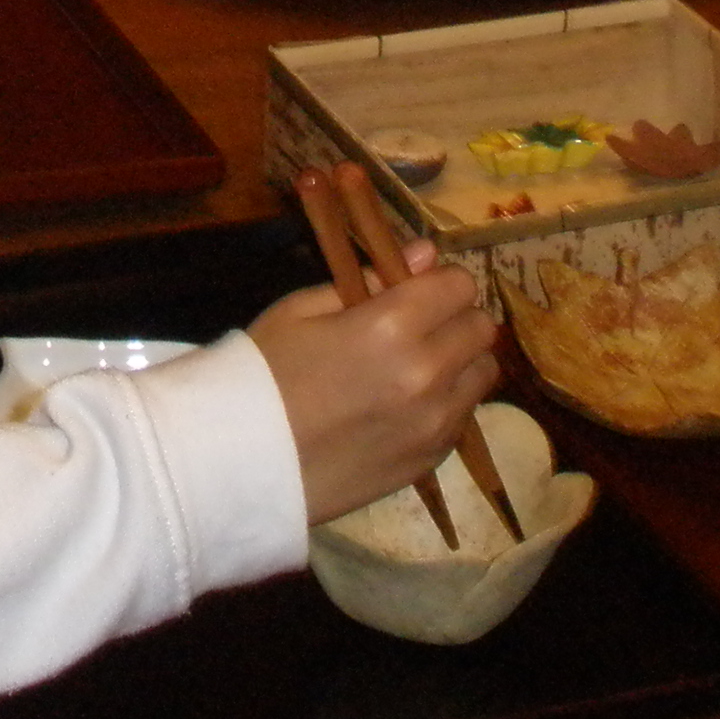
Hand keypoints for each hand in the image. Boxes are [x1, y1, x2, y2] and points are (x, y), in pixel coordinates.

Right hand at [247, 250, 498, 523]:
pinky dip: (447, 405)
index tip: (416, 291)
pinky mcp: (430, 461)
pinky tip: (404, 408)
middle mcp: (427, 374)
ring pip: (482, 375)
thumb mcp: (300, 311)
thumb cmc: (259, 375)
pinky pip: (463, 418)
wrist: (236, 464)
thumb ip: (369, 280)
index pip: (459, 285)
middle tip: (418, 328)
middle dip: (456, 319)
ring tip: (415, 370)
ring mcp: (433, 423)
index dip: (439, 283)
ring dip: (459, 363)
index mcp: (391, 326)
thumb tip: (425, 254)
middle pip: (482, 329)